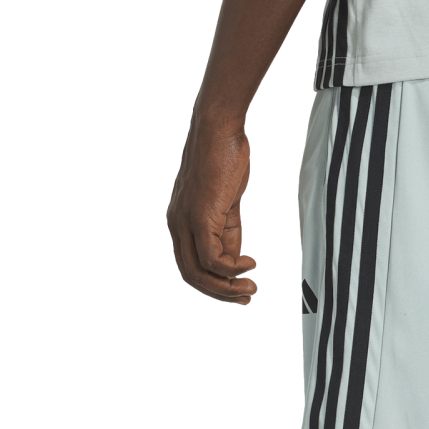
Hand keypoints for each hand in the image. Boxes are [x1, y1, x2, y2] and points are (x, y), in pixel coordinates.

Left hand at [167, 120, 258, 304]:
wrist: (219, 131)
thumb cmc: (224, 160)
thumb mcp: (226, 206)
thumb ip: (227, 234)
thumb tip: (234, 260)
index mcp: (181, 223)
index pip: (191, 267)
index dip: (215, 286)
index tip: (240, 293)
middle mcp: (177, 225)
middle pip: (192, 276)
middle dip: (221, 293)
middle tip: (247, 297)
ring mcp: (185, 222)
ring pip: (199, 272)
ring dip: (227, 287)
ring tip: (251, 286)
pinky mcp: (199, 217)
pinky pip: (212, 258)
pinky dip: (232, 268)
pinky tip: (249, 264)